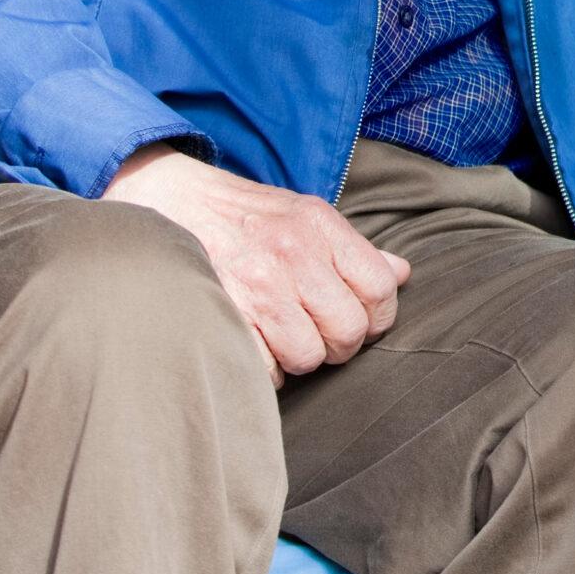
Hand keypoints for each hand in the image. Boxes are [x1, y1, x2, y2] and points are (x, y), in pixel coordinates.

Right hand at [102, 144, 409, 386]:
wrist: (172, 202)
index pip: (380, 289)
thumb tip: (402, 274)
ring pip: (308, 356)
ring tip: (282, 336)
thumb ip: (355, 250)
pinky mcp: (223, 314)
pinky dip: (264, 369)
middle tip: (318, 333)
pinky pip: (265, 370)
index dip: (378, 316)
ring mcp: (256, 286)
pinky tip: (256, 346)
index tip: (361, 320)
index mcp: (320, 227)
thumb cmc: (248, 218)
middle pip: (348, 331)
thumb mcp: (308, 216)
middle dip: (338, 344)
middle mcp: (293, 255)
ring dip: (298, 358)